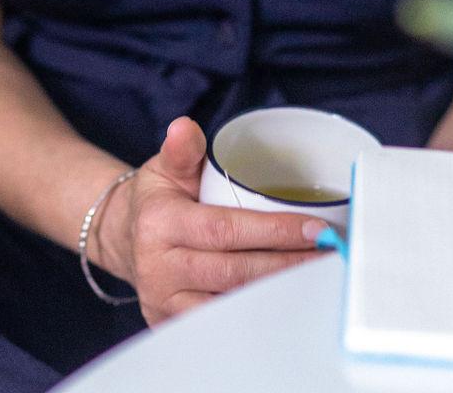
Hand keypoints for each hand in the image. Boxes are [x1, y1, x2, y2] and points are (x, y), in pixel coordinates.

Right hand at [96, 116, 317, 325]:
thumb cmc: (158, 199)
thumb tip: (183, 127)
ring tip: (314, 280)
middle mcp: (158, 267)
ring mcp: (164, 303)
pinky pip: (219, 326)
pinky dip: (254, 316)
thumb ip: (182, 149)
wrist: (126, 237)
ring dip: (277, 295)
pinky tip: (285, 305)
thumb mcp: (166, 167)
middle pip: (232, 272)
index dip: (273, 231)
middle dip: (286, 265)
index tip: (315, 229)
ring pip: (229, 305)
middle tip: (327, 256)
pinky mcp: (170, 325)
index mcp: (159, 223)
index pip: (224, 230)